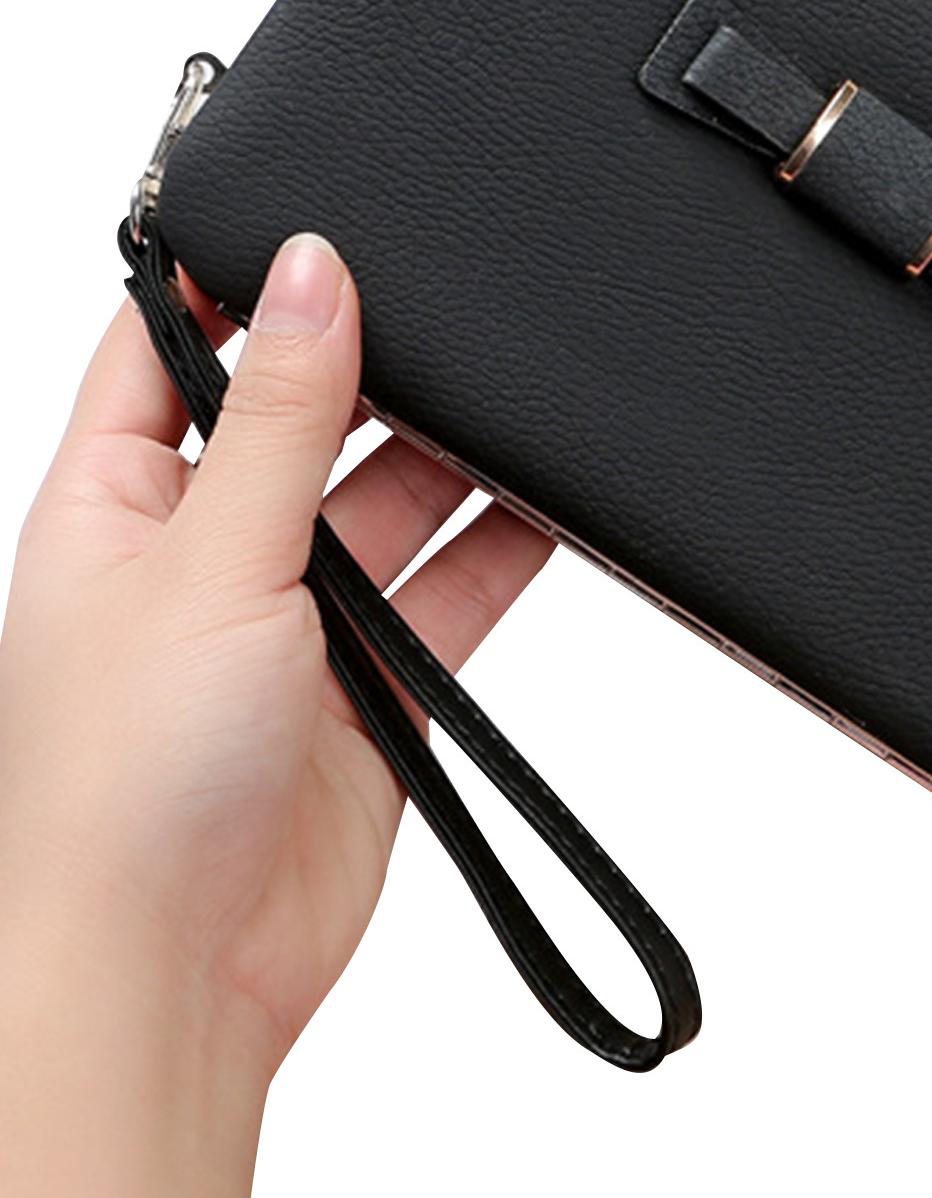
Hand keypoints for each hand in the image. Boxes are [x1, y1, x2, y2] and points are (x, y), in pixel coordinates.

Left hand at [0, 233, 553, 1197]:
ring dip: (453, 460)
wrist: (177, 973)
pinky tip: (551, 503)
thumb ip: (278, 413)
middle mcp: (206, 551)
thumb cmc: (121, 787)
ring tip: (518, 403)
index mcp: (115, 503)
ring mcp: (298, 616)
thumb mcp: (205, 555)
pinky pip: (455, 584)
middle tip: (451, 317)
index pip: (169, 349)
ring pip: (394, 498)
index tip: (323, 224)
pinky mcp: (379, 679)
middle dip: (375, 372)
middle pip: (306, 416)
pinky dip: (504, 546)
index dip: (236, 284)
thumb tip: (310, 273)